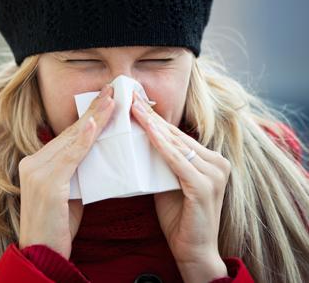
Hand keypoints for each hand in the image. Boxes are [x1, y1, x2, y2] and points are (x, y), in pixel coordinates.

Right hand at [18, 84, 114, 258]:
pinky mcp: (46, 184)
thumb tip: (96, 154)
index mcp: (36, 163)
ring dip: (95, 117)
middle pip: (70, 132)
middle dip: (94, 109)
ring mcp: (37, 172)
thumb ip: (76, 172)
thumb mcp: (68, 193)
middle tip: (114, 88)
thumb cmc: (56, 227)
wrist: (41, 254)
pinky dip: (84, 139)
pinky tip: (96, 123)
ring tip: (113, 99)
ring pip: (72, 139)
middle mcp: (33, 162)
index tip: (107, 99)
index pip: (68, 136)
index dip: (88, 117)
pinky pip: (70, 157)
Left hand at [131, 92, 230, 281]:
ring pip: (177, 144)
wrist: (193, 250)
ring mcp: (214, 173)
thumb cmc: (179, 218)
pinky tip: (148, 133)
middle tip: (130, 97)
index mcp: (210, 160)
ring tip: (133, 108)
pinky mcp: (205, 186)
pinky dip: (162, 146)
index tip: (135, 101)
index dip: (155, 118)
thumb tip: (140, 140)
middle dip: (151, 116)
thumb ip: (162, 162)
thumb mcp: (168, 182)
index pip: (178, 134)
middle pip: (177, 134)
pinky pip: (178, 161)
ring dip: (153, 125)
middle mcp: (217, 162)